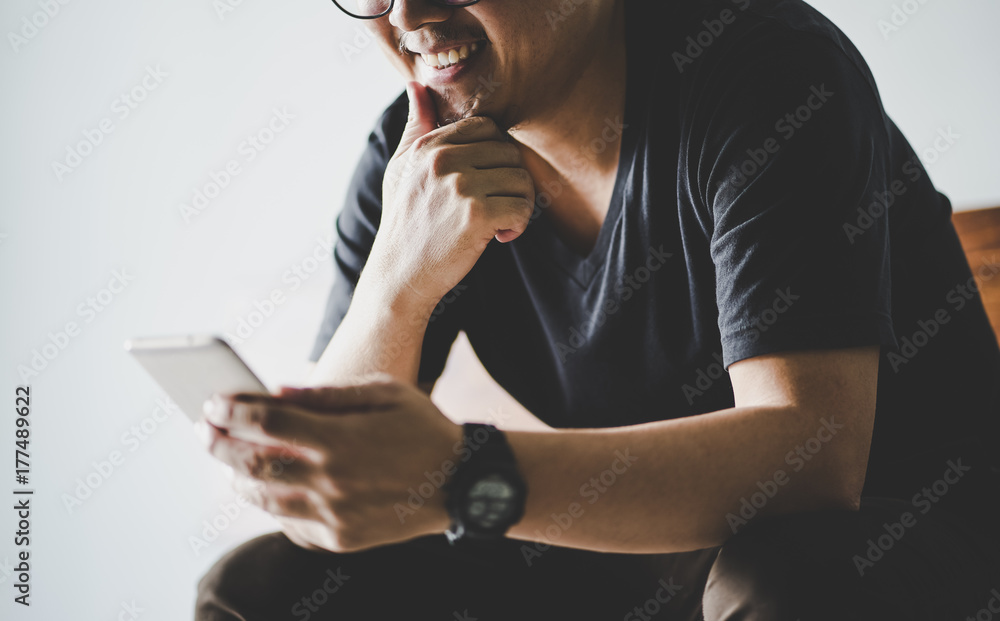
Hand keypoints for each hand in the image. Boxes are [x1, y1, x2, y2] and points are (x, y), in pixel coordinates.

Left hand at [198, 378, 462, 552]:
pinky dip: (270, 506)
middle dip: (219, 444)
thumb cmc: (422, 428)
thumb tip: (276, 392)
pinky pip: (289, 525)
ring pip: (264, 500)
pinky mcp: (340, 539)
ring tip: (229, 460)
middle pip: (253, 465)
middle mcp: (332, 481)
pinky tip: (267, 490)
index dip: (232, 411)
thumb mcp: (384, 393)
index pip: (267, 424)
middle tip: (203, 429)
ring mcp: (334, 516)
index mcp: (341, 440)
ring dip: (238, 478)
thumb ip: (327, 394)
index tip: (212, 401)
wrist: (461, 483)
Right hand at [370, 81, 535, 306]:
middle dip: (510, 182)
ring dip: (517, 206)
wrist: (400, 275)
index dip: (496, 156)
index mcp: (430, 145)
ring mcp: (460, 185)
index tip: (486, 183)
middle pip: (510, 152)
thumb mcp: (401, 169)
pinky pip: (522, 207)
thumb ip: (417, 127)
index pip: (487, 128)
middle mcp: (443, 159)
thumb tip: (417, 85)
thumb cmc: (405, 223)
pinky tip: (500, 237)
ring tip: (497, 224)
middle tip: (495, 207)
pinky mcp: (476, 214)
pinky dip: (518, 226)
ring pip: (521, 179)